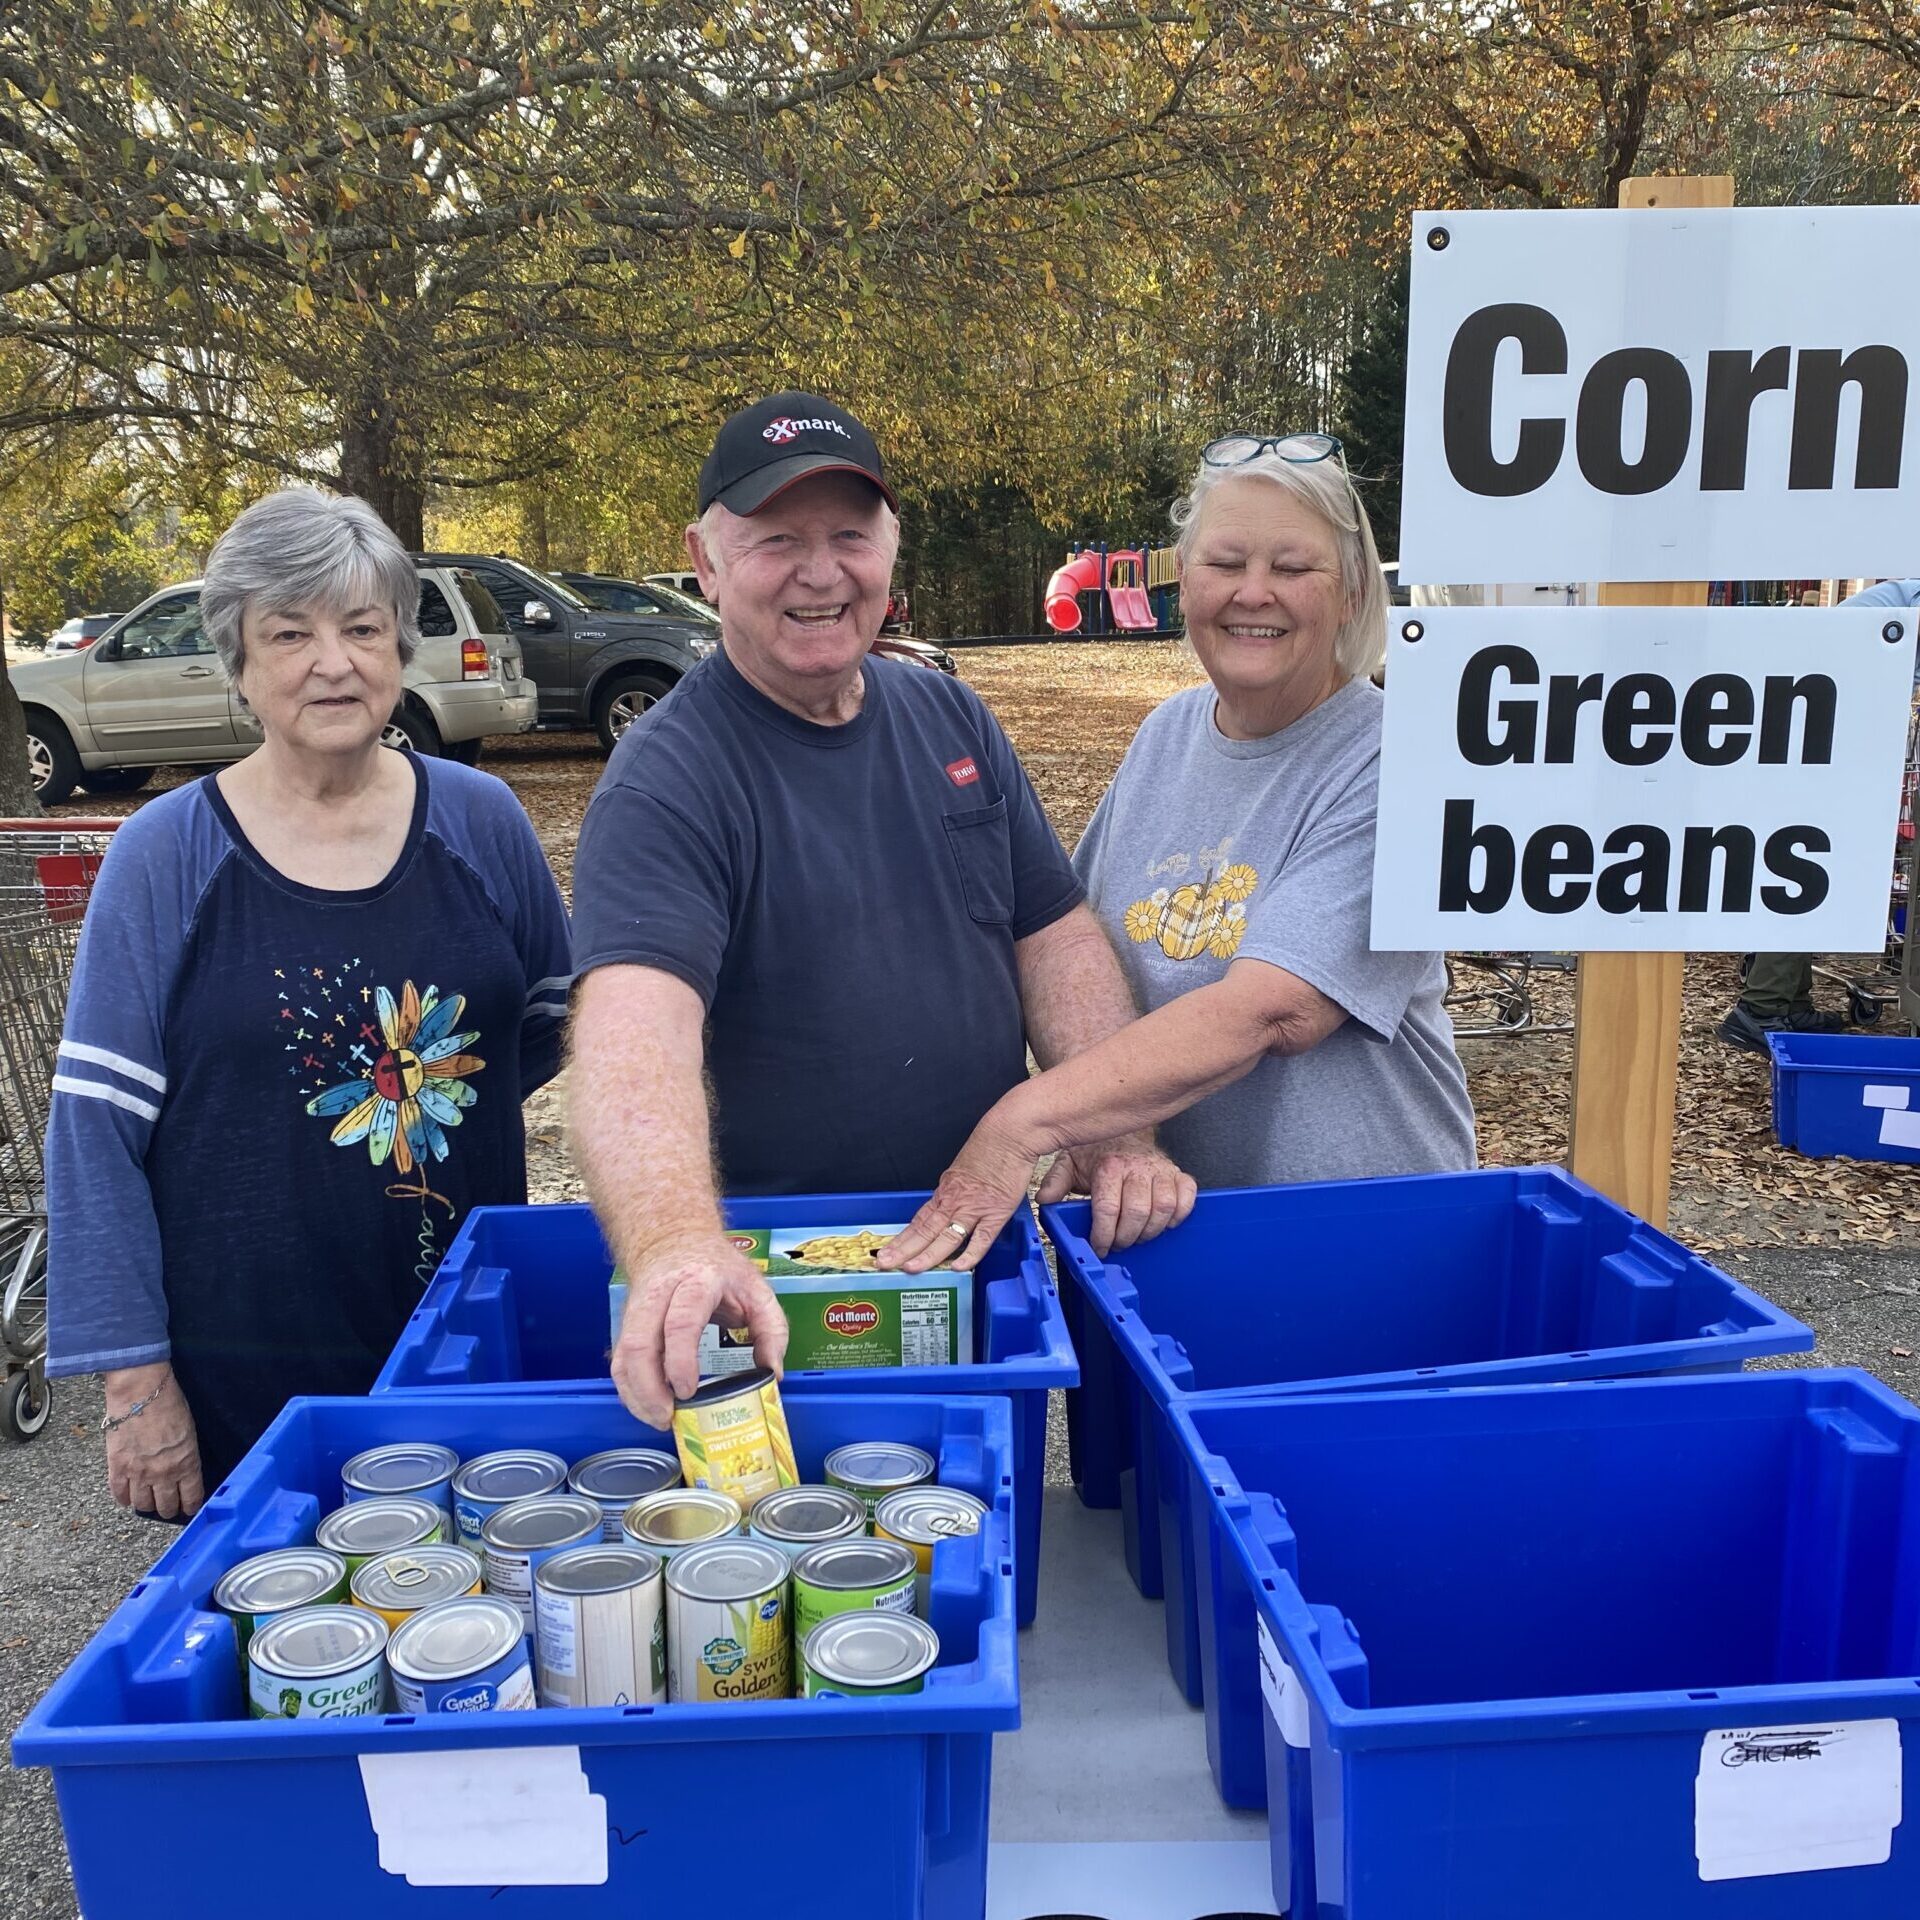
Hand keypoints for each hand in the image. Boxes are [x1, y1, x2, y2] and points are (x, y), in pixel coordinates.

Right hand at [104, 1364, 204, 1519]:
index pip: (191, 1495)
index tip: (189, 1509)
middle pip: (165, 1505)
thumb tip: (182, 1467)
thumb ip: (186, 1454)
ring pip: (142, 1503)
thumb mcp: (189, 1431)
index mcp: (186, 1463)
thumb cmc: (169, 1404)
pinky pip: (118, 1493)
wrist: (140, 1392)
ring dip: (146, 1506)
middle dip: (168, 1510)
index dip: (190, 1506)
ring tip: (148, 1505)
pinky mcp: (117, 1468)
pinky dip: (123, 1499)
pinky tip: (127, 1500)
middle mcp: (163, 1473)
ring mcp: (138, 1473)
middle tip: (168, 1510)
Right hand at [611, 1233, 788, 1428]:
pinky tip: (647, 1408)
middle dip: (649, 1387)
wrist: (676, 1240)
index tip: (687, 1390)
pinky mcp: (628, 1325)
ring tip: (660, 1419)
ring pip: (624, 1355)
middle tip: (669, 1417)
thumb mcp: (756, 1289)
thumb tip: (772, 1373)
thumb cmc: (719, 1268)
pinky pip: (619, 1361)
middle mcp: (660, 1295)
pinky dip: (628, 1390)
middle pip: (640, 1343)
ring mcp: (638, 1310)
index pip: (680, 1323)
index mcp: (696, 1283)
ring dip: (636, 1394)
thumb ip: (772, 1329)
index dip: (680, 1360)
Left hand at [878, 1110, 1044, 1274]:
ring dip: (926, 1255)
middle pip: (925, 1230)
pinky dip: (970, 1254)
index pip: (920, 1220)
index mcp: (947, 1190)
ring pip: (946, 1237)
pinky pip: (981, 1238)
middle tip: (884, 1263)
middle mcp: (955, 1200)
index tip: (889, 1250)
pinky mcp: (996, 1211)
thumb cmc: (991, 1145)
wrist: (1009, 1133)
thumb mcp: (964, 1168)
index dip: (904, 1238)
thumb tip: (957, 1204)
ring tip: (910, 1269)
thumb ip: (959, 1189)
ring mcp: (974, 1208)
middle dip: (903, 1249)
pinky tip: (958, 1267)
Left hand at [1035, 1138, 1196, 1255]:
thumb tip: (1045, 1200)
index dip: (1103, 1235)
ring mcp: (1160, 1170)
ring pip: (1164, 1208)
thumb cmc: (1097, 1152)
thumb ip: (1056, 1182)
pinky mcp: (1177, 1173)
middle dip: (1125, 1237)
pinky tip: (1165, 1222)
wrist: (1122, 1130)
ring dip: (1151, 1231)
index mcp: (1109, 1166)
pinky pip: (1188, 1196)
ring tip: (1137, 1237)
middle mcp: (1137, 1167)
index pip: (1108, 1209)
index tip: (1099, 1247)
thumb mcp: (1070, 1163)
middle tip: (1117, 1244)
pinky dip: (1180, 1214)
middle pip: (1137, 1213)